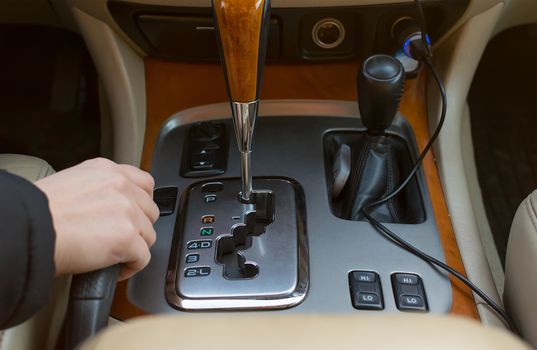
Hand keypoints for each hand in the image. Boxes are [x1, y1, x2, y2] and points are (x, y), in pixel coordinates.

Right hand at [35, 158, 159, 280]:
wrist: (29, 230)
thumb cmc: (38, 213)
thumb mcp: (72, 184)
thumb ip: (98, 189)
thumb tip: (110, 207)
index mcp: (106, 170)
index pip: (144, 183)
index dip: (141, 203)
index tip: (135, 215)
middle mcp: (121, 186)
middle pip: (150, 211)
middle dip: (138, 227)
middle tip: (121, 239)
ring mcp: (128, 211)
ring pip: (149, 235)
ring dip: (135, 248)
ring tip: (115, 256)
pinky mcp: (128, 237)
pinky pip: (143, 258)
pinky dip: (131, 268)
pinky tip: (115, 270)